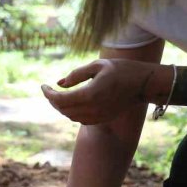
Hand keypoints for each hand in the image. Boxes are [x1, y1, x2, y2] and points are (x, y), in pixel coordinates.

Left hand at [41, 58, 155, 124]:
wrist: (142, 84)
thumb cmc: (121, 70)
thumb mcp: (97, 66)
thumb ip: (76, 75)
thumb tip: (59, 83)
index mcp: (90, 94)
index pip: (60, 99)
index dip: (48, 94)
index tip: (43, 86)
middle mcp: (93, 109)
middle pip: (63, 109)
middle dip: (53, 100)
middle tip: (49, 90)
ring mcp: (98, 116)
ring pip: (70, 116)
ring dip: (61, 107)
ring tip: (58, 95)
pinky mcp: (102, 119)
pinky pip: (80, 120)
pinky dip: (72, 112)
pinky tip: (72, 103)